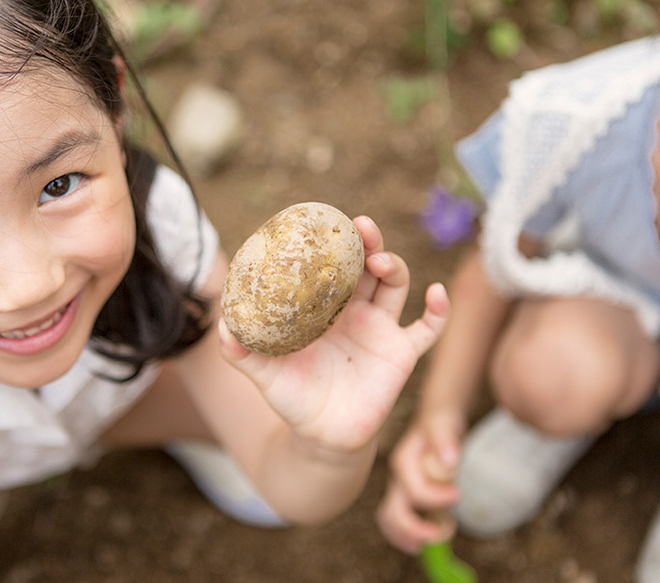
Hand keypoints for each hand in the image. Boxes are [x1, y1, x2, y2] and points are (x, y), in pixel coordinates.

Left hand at [218, 215, 448, 453]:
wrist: (321, 437)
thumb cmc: (292, 397)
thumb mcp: (263, 372)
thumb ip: (241, 351)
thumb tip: (220, 325)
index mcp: (324, 308)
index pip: (332, 265)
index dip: (333, 242)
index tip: (327, 221)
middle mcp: (355, 311)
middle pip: (367, 265)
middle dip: (367, 241)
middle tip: (360, 228)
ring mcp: (381, 330)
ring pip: (396, 286)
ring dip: (394, 267)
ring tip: (380, 262)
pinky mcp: (402, 354)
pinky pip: (428, 329)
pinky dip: (439, 311)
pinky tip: (436, 294)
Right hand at [376, 412, 463, 553]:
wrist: (436, 418)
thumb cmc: (441, 420)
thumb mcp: (444, 422)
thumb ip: (444, 438)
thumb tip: (448, 460)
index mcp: (403, 461)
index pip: (413, 491)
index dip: (436, 499)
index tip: (458, 494)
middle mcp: (397, 478)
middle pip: (392, 513)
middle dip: (413, 530)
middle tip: (440, 535)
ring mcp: (400, 488)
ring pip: (391, 520)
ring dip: (408, 536)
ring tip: (431, 542)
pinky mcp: (408, 495)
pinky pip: (400, 519)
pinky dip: (411, 533)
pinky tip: (433, 533)